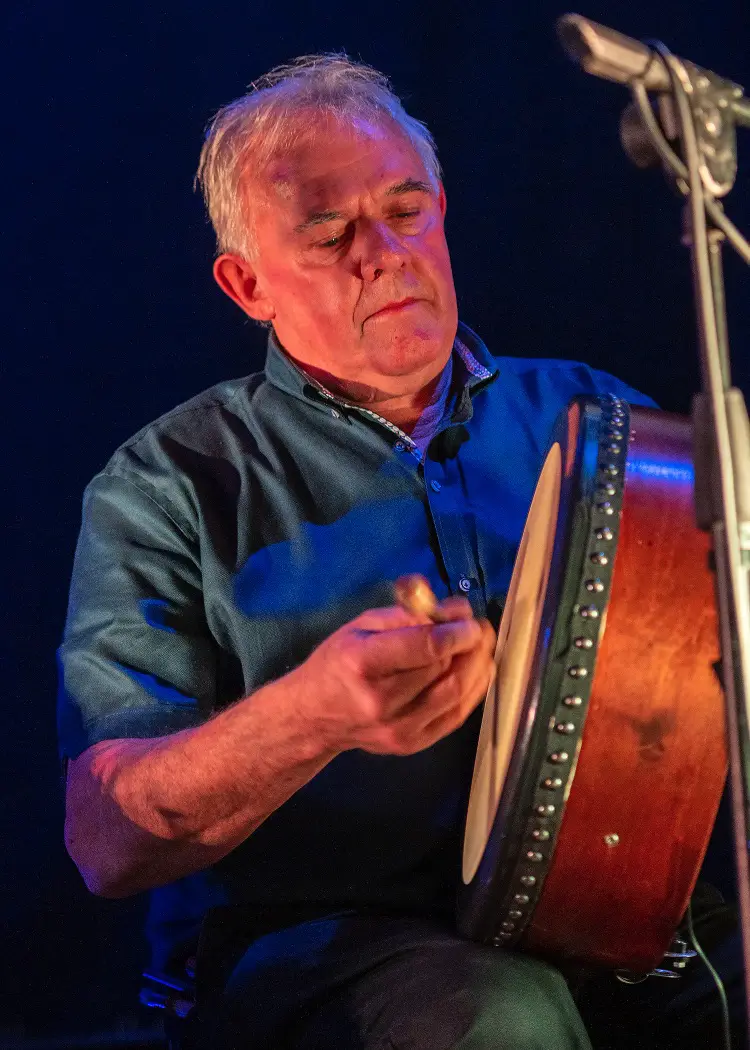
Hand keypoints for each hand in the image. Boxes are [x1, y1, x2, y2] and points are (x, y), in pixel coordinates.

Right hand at [290, 597, 495, 755]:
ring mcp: (397, 728)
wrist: (313, 717)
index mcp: (363, 663)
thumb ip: (408, 613)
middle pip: (444, 669)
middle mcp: (380, 700)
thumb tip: (454, 610)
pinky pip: (456, 716)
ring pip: (456, 693)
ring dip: (477, 665)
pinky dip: (473, 689)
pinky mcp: (410, 744)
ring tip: (481, 646)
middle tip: (476, 627)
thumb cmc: (337, 664)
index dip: (457, 632)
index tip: (469, 621)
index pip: (425, 648)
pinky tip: (477, 670)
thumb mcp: (362, 625)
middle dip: (469, 644)